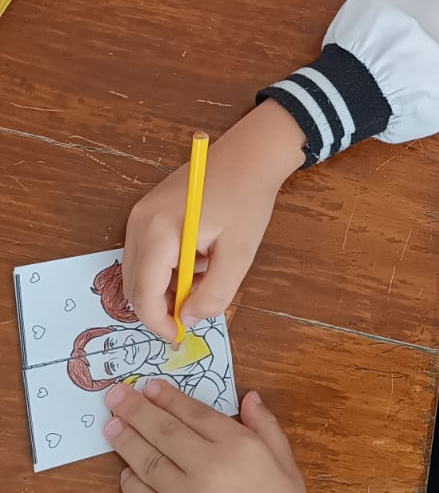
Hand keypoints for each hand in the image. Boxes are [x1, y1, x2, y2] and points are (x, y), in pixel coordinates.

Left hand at [108, 379, 350, 492]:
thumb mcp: (288, 469)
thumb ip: (267, 429)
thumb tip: (248, 397)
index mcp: (241, 448)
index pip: (195, 414)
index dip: (169, 398)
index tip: (149, 386)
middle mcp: (209, 468)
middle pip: (163, 432)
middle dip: (136, 410)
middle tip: (114, 396)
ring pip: (147, 462)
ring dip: (126, 441)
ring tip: (110, 427)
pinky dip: (131, 483)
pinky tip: (125, 472)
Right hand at [124, 100, 305, 340]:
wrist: (249, 155)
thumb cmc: (247, 199)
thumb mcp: (239, 252)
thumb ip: (215, 293)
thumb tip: (191, 319)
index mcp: (158, 231)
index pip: (143, 294)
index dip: (159, 322)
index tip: (180, 337)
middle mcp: (139, 223)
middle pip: (135, 285)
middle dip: (163, 305)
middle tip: (198, 308)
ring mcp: (140, 215)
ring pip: (141, 271)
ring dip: (169, 285)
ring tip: (209, 270)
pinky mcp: (147, 212)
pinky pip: (147, 254)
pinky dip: (169, 267)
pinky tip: (201, 255)